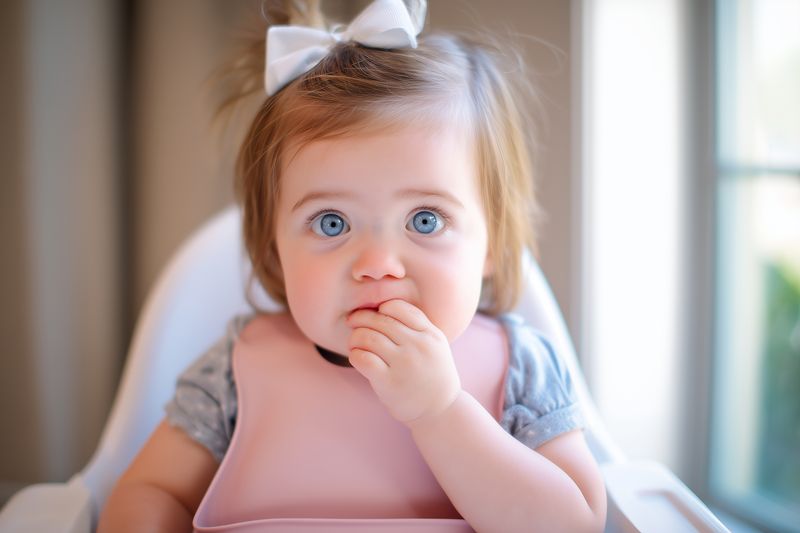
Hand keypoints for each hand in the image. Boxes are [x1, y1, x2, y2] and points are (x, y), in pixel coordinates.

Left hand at [346, 299, 460, 423]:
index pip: (398, 308)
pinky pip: (364, 359)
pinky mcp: (390, 383)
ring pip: (368, 337)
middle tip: (352, 322)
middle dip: (360, 318)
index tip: (374, 314)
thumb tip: (382, 308)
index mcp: (430, 334)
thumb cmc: (431, 374)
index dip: (380, 308)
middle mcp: (419, 346)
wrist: (440, 410)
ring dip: (355, 337)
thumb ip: (417, 326)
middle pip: (380, 320)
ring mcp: (405, 364)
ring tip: (355, 343)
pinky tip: (357, 358)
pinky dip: (355, 355)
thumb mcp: (435, 345)